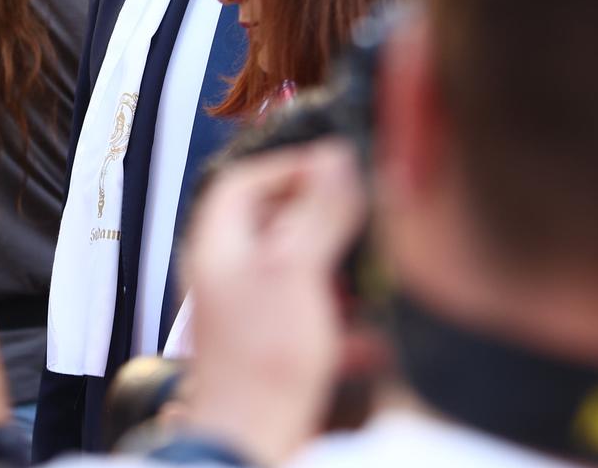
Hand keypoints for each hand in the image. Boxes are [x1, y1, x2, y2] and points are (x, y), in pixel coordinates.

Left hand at [179, 141, 365, 464]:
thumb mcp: (296, 270)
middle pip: (273, 225)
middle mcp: (228, 277)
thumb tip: (335, 158)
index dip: (288, 167)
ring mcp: (249, 317)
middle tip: (361, 216)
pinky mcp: (272, 353)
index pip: (244, 182)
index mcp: (219, 247)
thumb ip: (317, 212)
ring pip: (298, 274)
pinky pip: (314, 324)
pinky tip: (378, 338)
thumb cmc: (261, 362)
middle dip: (322, 219)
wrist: (251, 445)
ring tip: (374, 274)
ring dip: (339, 272)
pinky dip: (346, 326)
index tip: (333, 168)